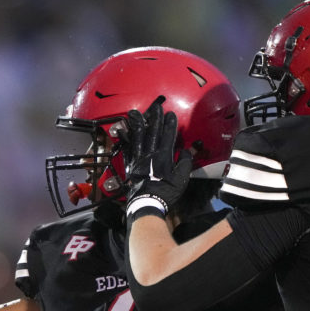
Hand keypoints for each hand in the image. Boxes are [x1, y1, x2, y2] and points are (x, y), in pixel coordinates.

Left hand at [122, 96, 192, 218]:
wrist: (147, 203)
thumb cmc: (166, 192)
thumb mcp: (182, 179)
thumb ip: (185, 162)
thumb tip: (187, 151)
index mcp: (164, 157)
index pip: (168, 135)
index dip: (170, 124)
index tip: (171, 114)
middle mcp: (150, 154)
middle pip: (153, 132)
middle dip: (155, 118)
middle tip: (156, 107)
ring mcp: (138, 158)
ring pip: (137, 137)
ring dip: (137, 123)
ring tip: (135, 112)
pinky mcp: (130, 164)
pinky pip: (126, 148)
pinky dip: (124, 139)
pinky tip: (122, 130)